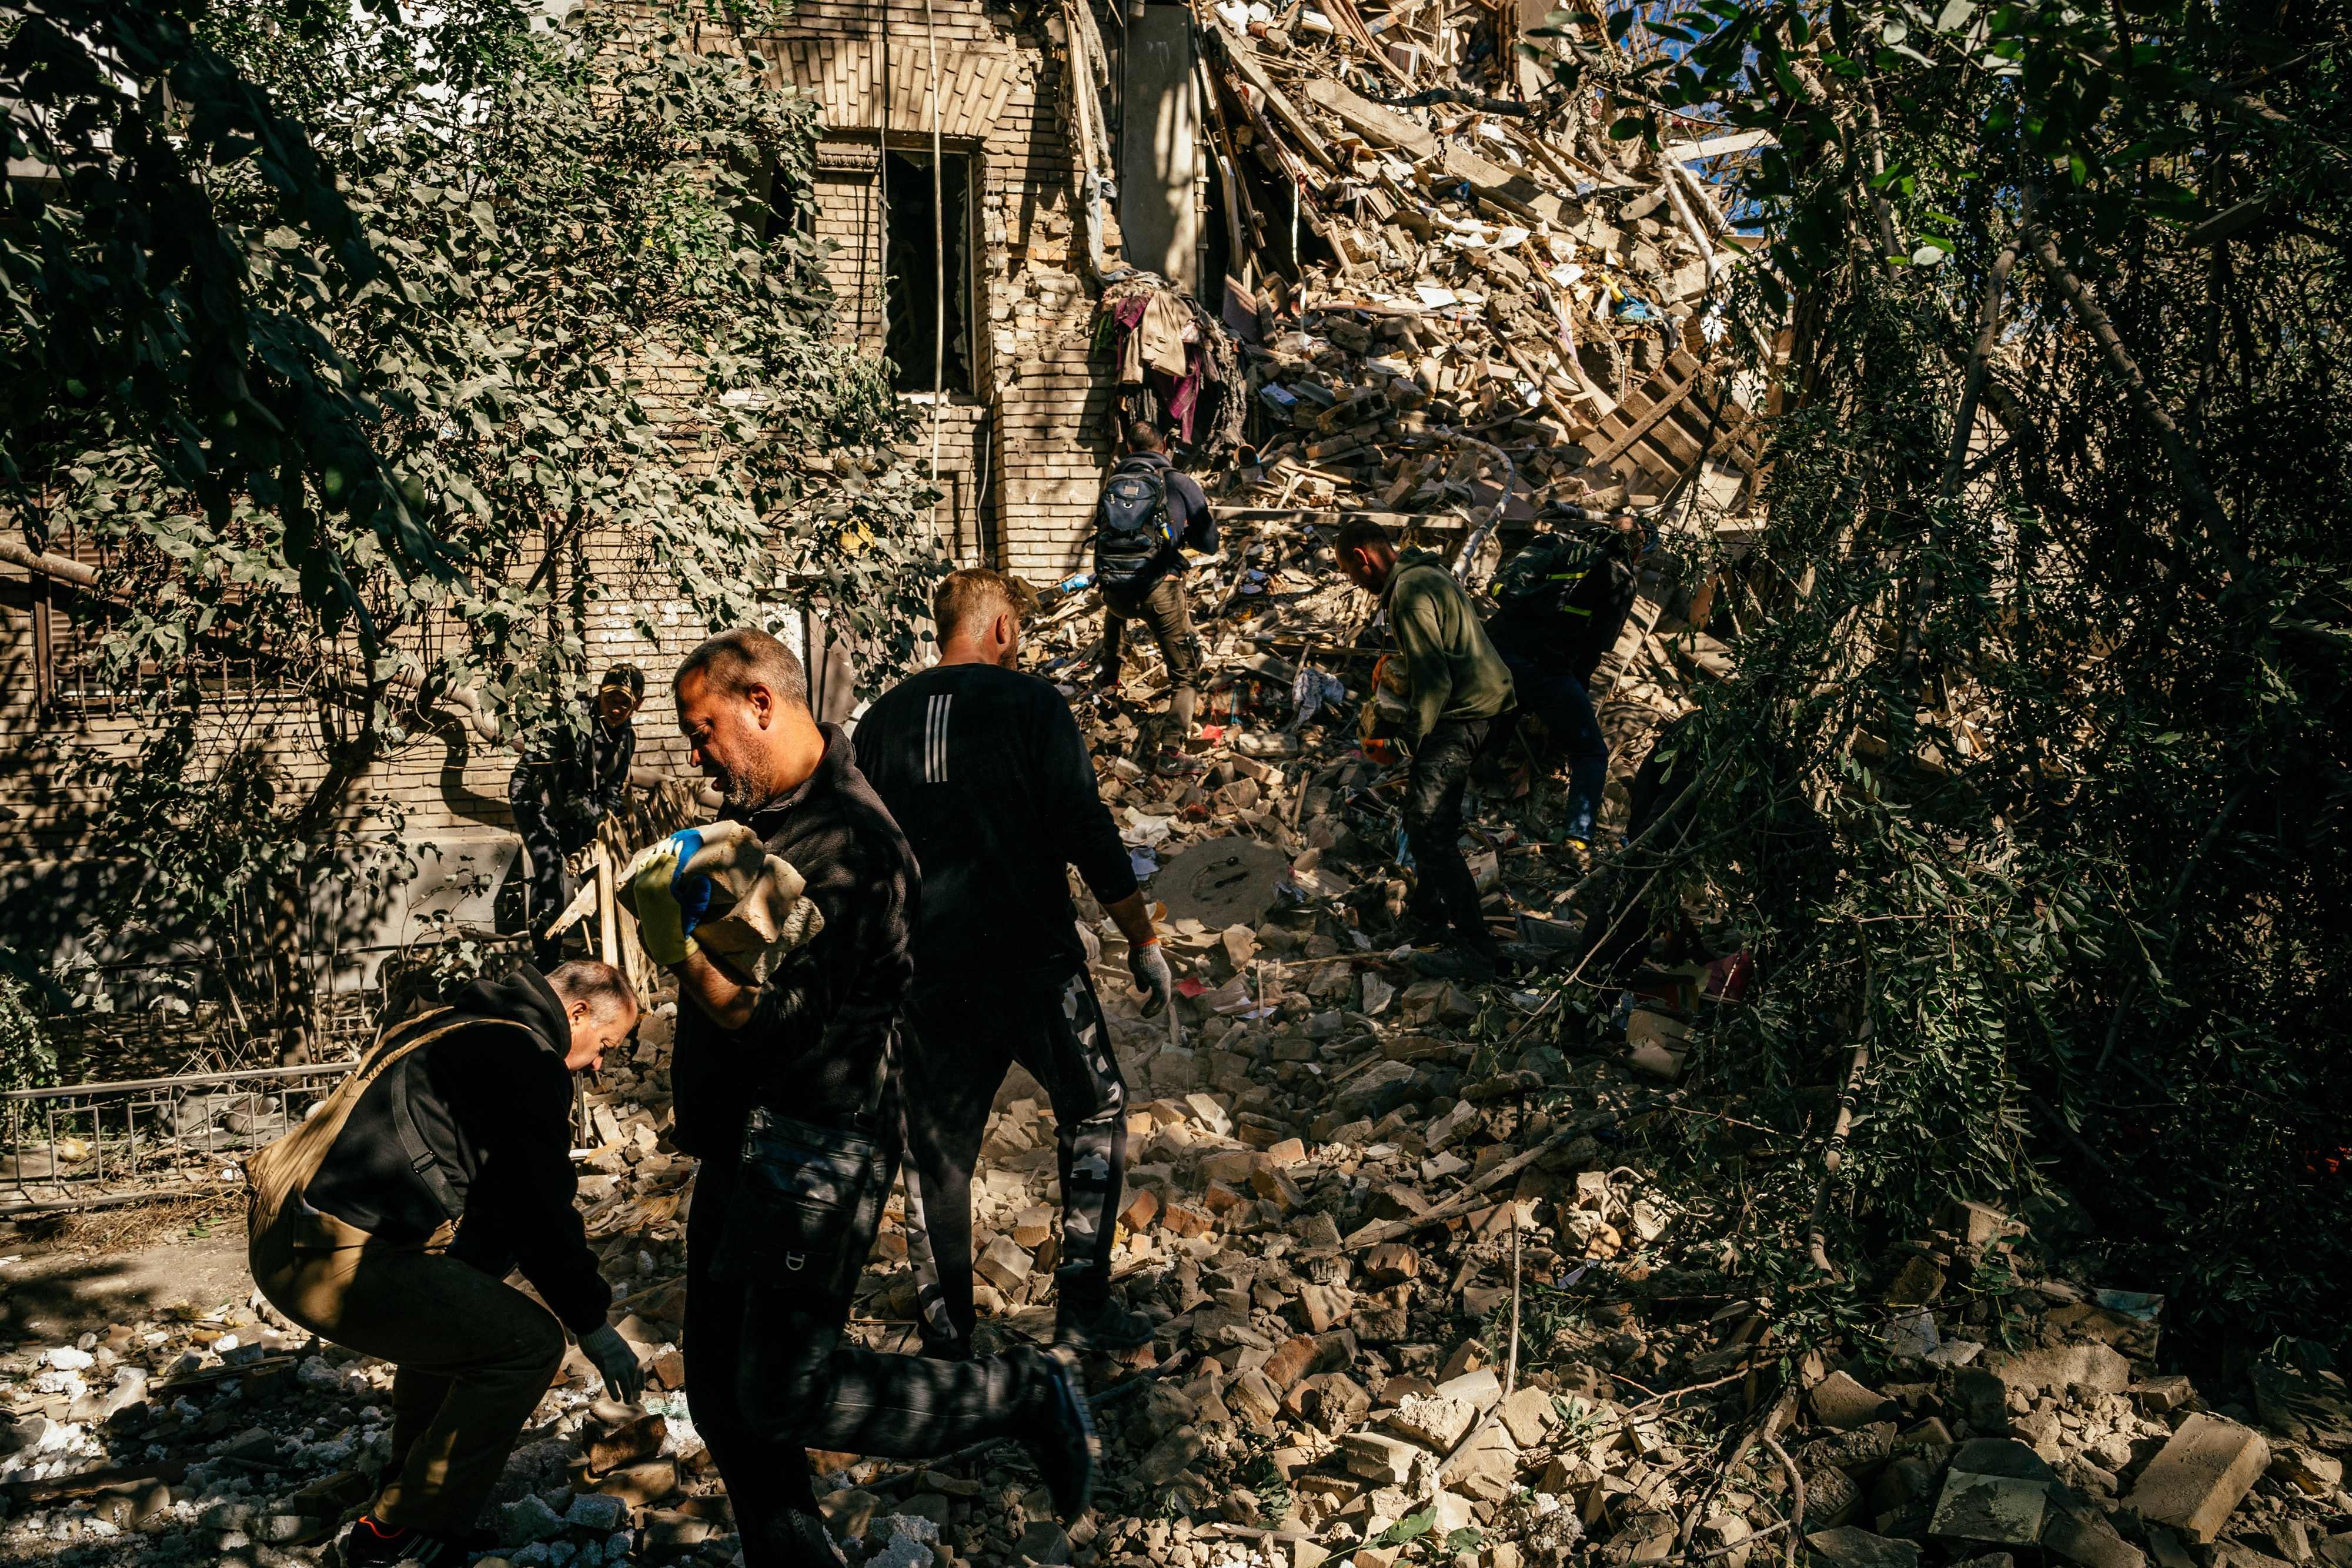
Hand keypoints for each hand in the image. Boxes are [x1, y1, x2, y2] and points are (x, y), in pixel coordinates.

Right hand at [579, 1324, 645, 1403]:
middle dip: (635, 1389)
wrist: (594, 1325)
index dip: (640, 1380)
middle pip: (634, 1377)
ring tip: (628, 1402)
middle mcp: (627, 1357)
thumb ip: (617, 1354)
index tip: (642, 1390)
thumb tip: (614, 1359)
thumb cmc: (601, 1334)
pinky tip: (616, 1399)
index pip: (639, 1369)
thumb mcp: (614, 1344)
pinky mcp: (606, 1363)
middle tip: (636, 1400)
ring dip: (628, 1393)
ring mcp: (617, 1361)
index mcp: (629, 1352)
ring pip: (625, 1381)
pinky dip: (614, 1390)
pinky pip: (611, 1380)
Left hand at [628, 832, 707, 966]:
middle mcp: (648, 884)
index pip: (671, 860)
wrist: (663, 940)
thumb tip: (702, 878)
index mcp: (662, 886)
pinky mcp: (637, 890)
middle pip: (659, 858)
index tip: (687, 840)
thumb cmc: (682, 923)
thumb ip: (698, 891)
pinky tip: (655, 855)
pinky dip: (649, 860)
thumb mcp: (694, 907)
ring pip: (649, 861)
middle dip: (670, 847)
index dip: (680, 849)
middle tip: (679, 838)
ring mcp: (640, 886)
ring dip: (659, 852)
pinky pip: (642, 868)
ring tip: (669, 843)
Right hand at [1128, 939, 1174, 1017]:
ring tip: (1145, 1015)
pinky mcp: (1159, 982)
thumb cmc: (1139, 955)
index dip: (1156, 1002)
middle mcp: (1165, 979)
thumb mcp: (1139, 972)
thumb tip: (1144, 991)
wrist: (1142, 945)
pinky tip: (1144, 1011)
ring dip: (1154, 1010)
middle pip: (1165, 999)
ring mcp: (1163, 981)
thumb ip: (1142, 982)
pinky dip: (1151, 1006)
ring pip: (1163, 1000)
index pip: (1162, 993)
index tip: (1148, 1009)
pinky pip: (1157, 999)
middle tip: (1147, 1016)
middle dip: (1156, 1009)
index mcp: (1161, 976)